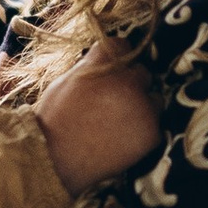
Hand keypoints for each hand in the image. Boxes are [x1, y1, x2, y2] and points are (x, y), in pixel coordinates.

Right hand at [37, 41, 163, 193]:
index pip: (122, 46)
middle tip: (111, 105)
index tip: (111, 74)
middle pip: (141, 72)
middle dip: (129, 85)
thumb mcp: (66, 81)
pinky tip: (120, 140)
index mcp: (103, 60)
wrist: (54, 161)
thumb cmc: (53, 122)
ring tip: (115, 125)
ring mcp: (142, 105)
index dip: (117, 61)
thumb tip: (111, 61)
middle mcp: (127, 78)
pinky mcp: (152, 131)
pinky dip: (142, 131)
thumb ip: (92, 66)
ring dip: (141, 107)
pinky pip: (154, 124)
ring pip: (153, 98)